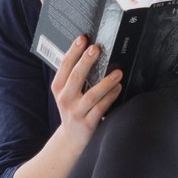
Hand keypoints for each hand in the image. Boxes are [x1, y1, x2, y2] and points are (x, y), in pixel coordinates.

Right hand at [49, 35, 122, 149]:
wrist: (71, 138)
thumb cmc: (74, 109)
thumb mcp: (68, 93)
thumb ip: (76, 76)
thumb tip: (90, 52)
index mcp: (59, 88)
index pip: (64, 66)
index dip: (73, 51)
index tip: (82, 38)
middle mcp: (65, 99)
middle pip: (75, 77)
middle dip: (85, 61)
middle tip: (96, 48)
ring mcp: (76, 111)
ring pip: (91, 94)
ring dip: (105, 82)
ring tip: (118, 72)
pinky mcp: (88, 123)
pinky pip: (100, 108)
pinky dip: (110, 97)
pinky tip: (118, 88)